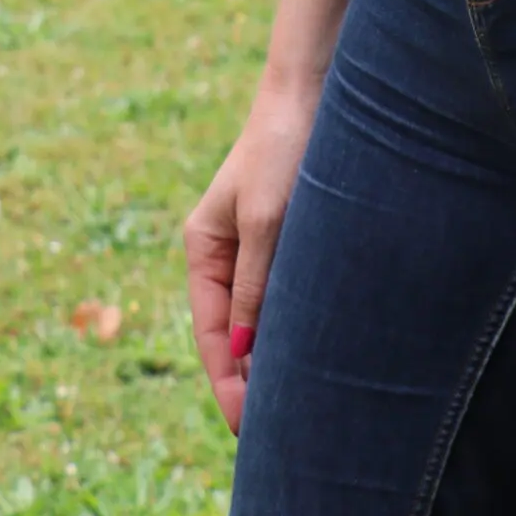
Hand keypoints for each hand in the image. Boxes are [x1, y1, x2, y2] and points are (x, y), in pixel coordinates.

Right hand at [184, 78, 318, 433]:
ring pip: (259, 314)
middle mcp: (225, 251)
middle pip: (232, 330)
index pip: (212, 331)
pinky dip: (289, 321)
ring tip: (290, 399)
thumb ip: (255, 285)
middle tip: (271, 426)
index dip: (227, 380)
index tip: (246, 421)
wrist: (312, 90)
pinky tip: (308, 347)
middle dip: (247, 377)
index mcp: (203, 247)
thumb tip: (245, 351)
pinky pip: (281, 292)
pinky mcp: (286, 235)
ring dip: (271, 352)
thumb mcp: (265, 221)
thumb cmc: (280, 148)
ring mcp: (255, 244)